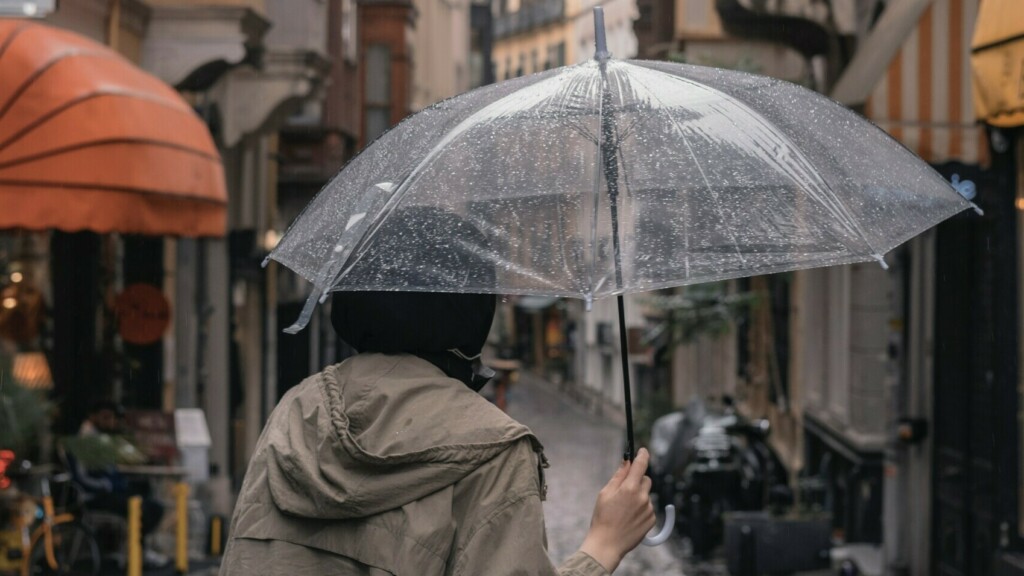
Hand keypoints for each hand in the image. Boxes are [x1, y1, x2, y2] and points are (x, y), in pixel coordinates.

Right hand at [579, 448, 655, 571]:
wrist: (607, 544)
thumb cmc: (602, 518)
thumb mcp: (605, 493)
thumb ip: (618, 476)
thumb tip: (626, 462)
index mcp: (629, 488)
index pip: (641, 465)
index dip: (642, 455)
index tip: (643, 450)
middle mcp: (642, 497)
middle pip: (646, 480)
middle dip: (637, 480)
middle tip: (625, 490)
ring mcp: (648, 509)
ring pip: (646, 495)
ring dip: (638, 497)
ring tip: (624, 510)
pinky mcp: (652, 520)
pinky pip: (648, 508)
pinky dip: (641, 509)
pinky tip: (629, 518)